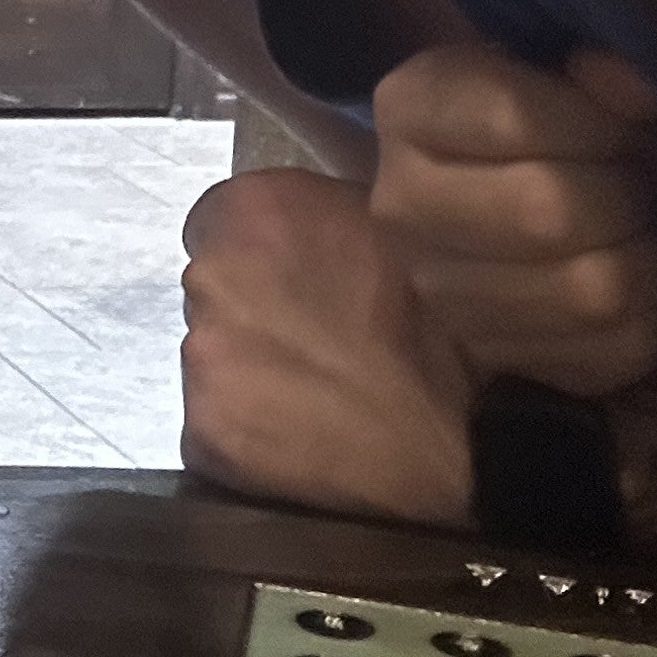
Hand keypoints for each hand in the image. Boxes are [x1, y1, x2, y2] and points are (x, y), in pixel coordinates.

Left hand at [179, 169, 475, 523]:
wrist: (455, 449)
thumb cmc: (444, 334)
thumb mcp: (396, 230)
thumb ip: (327, 212)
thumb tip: (305, 219)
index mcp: (256, 208)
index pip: (222, 218)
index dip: (261, 249)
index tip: (299, 276)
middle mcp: (212, 272)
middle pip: (213, 285)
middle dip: (253, 306)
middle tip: (318, 337)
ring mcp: (201, 353)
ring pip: (213, 352)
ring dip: (249, 366)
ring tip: (319, 389)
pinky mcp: (200, 427)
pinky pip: (213, 419)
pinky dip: (246, 425)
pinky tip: (300, 433)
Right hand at [367, 47, 656, 396]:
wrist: (507, 200)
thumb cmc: (548, 119)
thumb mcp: (563, 66)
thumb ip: (605, 69)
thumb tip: (646, 93)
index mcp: (408, 108)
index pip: (512, 117)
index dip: (600, 120)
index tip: (631, 122)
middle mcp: (401, 205)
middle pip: (550, 211)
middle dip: (633, 189)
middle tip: (654, 176)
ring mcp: (441, 293)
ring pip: (594, 288)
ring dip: (652, 251)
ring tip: (650, 223)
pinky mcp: (503, 356)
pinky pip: (618, 346)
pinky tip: (642, 271)